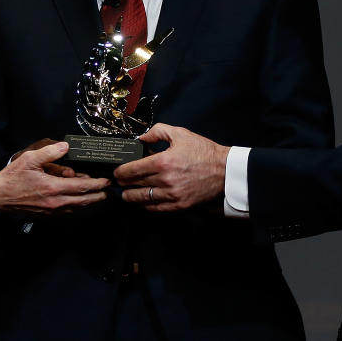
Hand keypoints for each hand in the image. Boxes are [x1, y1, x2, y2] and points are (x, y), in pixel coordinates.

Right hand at [0, 142, 108, 214]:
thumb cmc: (12, 178)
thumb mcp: (30, 159)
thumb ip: (49, 152)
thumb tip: (65, 147)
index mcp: (53, 188)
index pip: (82, 187)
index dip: (97, 184)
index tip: (107, 181)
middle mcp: (55, 202)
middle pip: (84, 201)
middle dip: (98, 195)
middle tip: (108, 190)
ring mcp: (51, 210)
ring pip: (77, 207)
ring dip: (89, 201)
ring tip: (98, 195)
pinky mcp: (47, 214)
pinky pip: (67, 211)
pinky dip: (77, 206)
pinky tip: (79, 201)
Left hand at [114, 123, 229, 211]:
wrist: (225, 171)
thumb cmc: (203, 151)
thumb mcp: (180, 134)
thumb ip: (156, 132)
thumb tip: (140, 138)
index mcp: (163, 162)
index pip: (131, 170)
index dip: (119, 172)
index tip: (116, 172)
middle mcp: (165, 181)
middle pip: (133, 186)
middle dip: (122, 185)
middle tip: (118, 183)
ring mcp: (172, 195)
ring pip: (141, 200)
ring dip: (130, 197)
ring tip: (126, 194)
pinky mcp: (179, 206)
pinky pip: (155, 209)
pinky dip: (146, 205)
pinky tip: (143, 200)